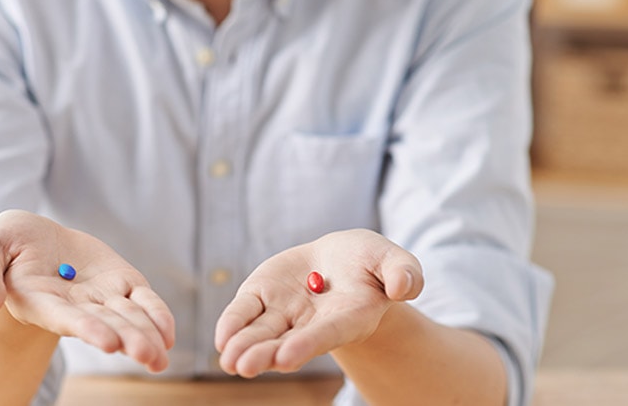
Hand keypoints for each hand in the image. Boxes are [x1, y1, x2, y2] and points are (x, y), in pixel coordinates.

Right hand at [0, 210, 174, 371]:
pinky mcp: (120, 282)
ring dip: (146, 335)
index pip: (66, 318)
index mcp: (40, 302)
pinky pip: (144, 301)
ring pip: (128, 317)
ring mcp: (100, 297)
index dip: (87, 329)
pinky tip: (167, 333)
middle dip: (127, 339)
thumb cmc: (5, 245)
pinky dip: (157, 315)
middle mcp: (74, 307)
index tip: (107, 342)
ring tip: (161, 353)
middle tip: (148, 357)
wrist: (35, 240)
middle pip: (104, 325)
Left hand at [214, 229, 422, 377]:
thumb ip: (403, 272)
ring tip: (229, 362)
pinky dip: (233, 324)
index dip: (307, 345)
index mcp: (349, 317)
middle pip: (288, 342)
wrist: (340, 260)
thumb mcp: (392, 260)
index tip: (286, 358)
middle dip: (266, 355)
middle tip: (244, 368)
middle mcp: (313, 323)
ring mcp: (285, 313)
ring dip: (245, 347)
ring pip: (262, 333)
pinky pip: (245, 312)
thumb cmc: (371, 264)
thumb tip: (404, 287)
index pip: (326, 334)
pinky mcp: (262, 296)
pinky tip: (222, 340)